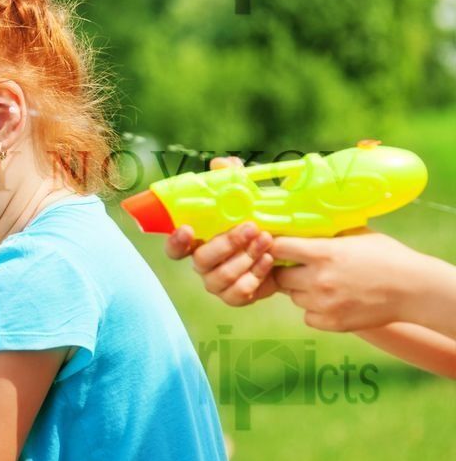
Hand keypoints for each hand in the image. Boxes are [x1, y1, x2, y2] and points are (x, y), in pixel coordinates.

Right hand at [162, 156, 277, 305]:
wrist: (286, 248)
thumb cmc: (258, 219)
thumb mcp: (247, 196)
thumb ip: (232, 179)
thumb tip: (222, 164)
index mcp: (197, 242)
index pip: (174, 248)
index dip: (176, 242)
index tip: (189, 230)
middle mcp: (203, 263)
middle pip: (201, 260)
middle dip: (227, 244)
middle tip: (251, 228)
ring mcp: (217, 282)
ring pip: (221, 276)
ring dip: (245, 258)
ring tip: (267, 240)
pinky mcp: (236, 296)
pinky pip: (239, 293)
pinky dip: (255, 275)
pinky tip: (268, 260)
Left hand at [272, 230, 423, 331]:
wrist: (414, 289)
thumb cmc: (388, 257)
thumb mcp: (356, 234)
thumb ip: (326, 234)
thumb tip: (301, 227)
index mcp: (322, 253)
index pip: (277, 247)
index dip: (276, 247)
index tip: (279, 247)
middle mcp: (318, 279)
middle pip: (279, 276)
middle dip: (286, 271)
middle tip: (300, 268)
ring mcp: (323, 303)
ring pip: (294, 297)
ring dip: (302, 291)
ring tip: (324, 284)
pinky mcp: (331, 323)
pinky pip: (308, 316)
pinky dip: (315, 311)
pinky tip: (332, 301)